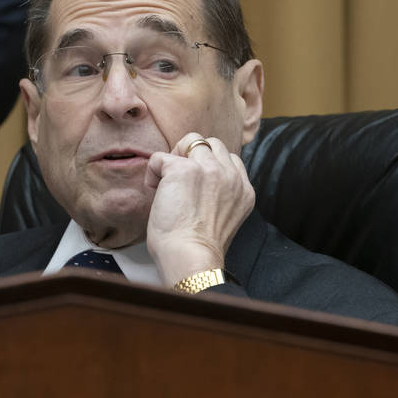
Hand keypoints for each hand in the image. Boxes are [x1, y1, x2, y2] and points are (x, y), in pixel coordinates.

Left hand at [144, 132, 254, 286]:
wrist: (191, 258)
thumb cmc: (199, 249)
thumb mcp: (224, 219)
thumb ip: (220, 197)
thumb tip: (195, 186)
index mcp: (244, 190)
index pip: (230, 159)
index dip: (208, 167)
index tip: (195, 187)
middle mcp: (230, 176)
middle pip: (211, 144)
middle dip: (192, 155)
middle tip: (177, 180)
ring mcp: (208, 170)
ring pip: (192, 140)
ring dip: (175, 156)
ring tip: (166, 182)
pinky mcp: (182, 170)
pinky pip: (160, 157)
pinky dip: (153, 171)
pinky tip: (154, 190)